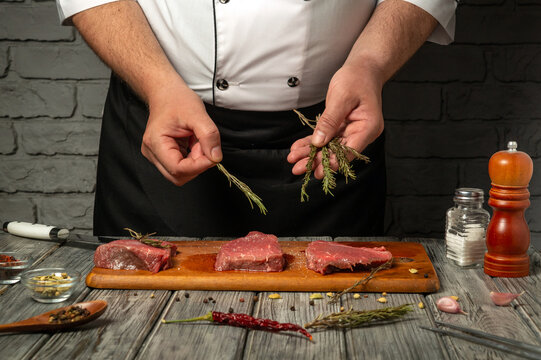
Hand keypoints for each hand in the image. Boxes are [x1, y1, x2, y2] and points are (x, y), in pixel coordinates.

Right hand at [141, 82, 221, 185]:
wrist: (167, 93)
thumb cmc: (177, 100)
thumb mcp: (198, 114)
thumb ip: (209, 136)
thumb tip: (216, 157)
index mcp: (155, 143)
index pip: (178, 169)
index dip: (199, 166)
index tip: (213, 155)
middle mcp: (152, 153)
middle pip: (178, 176)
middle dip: (197, 165)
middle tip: (204, 146)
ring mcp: (156, 156)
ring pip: (181, 174)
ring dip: (195, 162)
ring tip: (197, 142)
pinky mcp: (163, 156)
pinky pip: (181, 167)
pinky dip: (192, 159)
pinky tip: (193, 144)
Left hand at [287, 64, 383, 178]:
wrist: (363, 68)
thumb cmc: (356, 78)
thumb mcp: (341, 97)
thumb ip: (330, 120)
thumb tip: (319, 141)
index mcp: (368, 127)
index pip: (349, 151)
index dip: (332, 161)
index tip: (316, 170)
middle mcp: (361, 133)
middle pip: (338, 152)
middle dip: (317, 161)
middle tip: (298, 168)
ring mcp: (352, 131)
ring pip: (329, 147)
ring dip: (311, 154)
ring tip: (293, 160)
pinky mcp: (342, 127)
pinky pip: (326, 138)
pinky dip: (312, 143)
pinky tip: (298, 148)